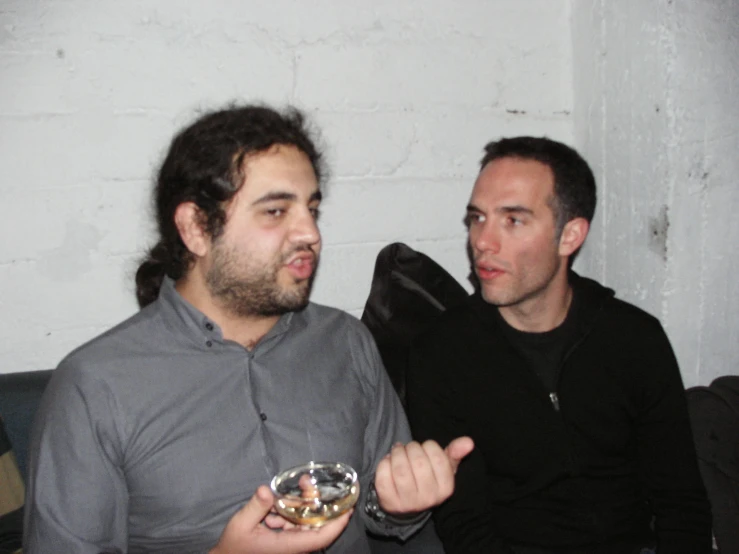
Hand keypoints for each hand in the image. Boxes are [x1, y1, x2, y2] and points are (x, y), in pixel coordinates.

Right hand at [209, 485, 351, 553]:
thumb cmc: (233, 546)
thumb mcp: (240, 524)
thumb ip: (255, 507)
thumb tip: (266, 489)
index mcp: (288, 546)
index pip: (321, 537)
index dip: (337, 524)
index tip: (348, 508)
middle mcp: (293, 545)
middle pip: (315, 524)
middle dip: (316, 502)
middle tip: (308, 482)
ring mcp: (290, 542)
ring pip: (305, 520)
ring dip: (302, 503)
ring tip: (299, 483)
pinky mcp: (284, 539)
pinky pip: (294, 522)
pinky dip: (290, 509)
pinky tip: (279, 500)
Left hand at [374, 436, 473, 514]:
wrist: (406, 505)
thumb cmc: (427, 479)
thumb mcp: (444, 468)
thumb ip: (455, 453)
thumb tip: (469, 441)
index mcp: (446, 488)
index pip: (438, 458)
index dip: (429, 446)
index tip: (425, 447)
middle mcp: (428, 498)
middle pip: (418, 462)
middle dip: (411, 448)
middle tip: (409, 448)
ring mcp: (407, 502)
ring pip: (400, 469)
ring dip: (397, 453)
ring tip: (397, 451)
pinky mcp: (388, 501)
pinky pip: (383, 476)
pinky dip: (384, 463)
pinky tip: (388, 462)